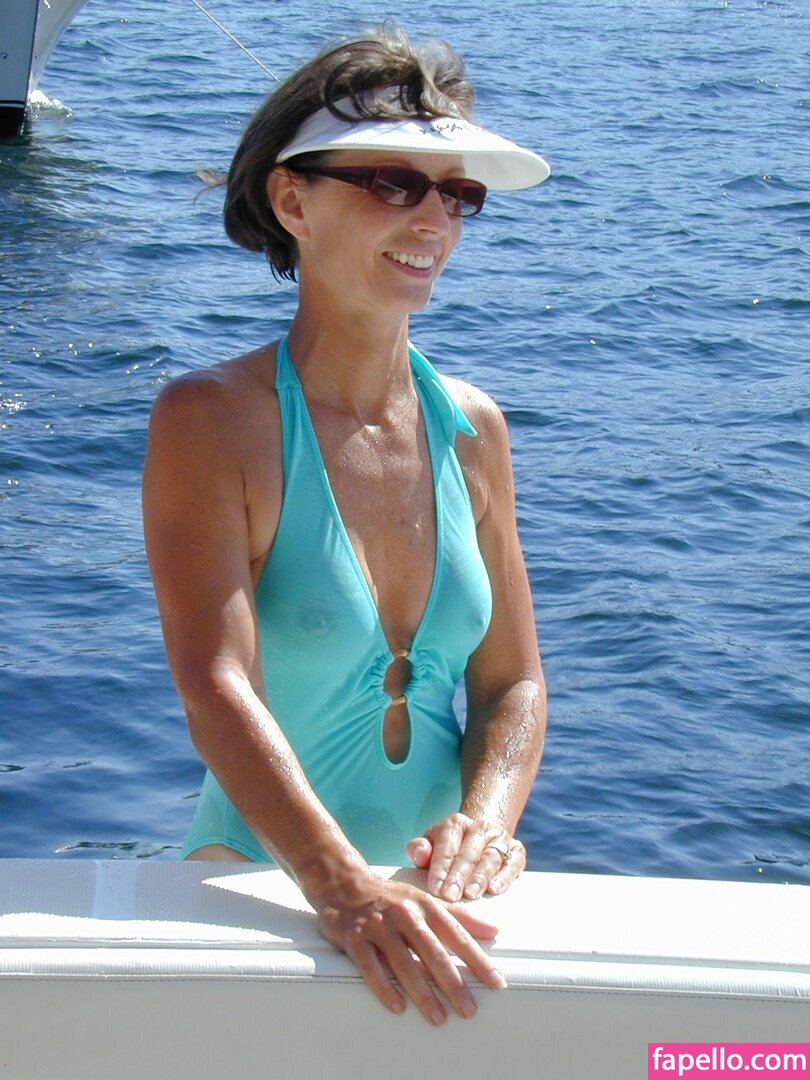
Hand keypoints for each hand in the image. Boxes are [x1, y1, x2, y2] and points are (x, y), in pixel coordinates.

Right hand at [315, 869, 506, 1024]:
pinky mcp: (354, 937)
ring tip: (438, 1018)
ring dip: (421, 992)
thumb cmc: (392, 898)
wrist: (343, 882)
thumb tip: (494, 931)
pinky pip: (370, 966)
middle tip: (469, 1010)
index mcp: (425, 906)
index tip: (497, 983)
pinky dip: (384, 987)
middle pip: (432, 952)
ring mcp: (378, 926)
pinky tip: (397, 1006)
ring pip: (403, 962)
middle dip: (452, 983)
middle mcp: (404, 915)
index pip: (457, 935)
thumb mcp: (426, 901)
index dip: (478, 960)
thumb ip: (460, 918)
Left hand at [406, 814, 525, 901]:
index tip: (435, 888)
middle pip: (468, 853)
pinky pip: (513, 863)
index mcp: (455, 824)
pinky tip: (495, 889)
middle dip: (459, 876)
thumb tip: (420, 853)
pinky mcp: (516, 850)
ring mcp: (499, 838)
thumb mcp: (430, 844)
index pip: (447, 846)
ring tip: (471, 894)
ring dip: (480, 877)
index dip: (440, 867)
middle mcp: (479, 827)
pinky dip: (505, 876)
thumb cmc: (448, 848)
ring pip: (490, 858)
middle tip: (450, 896)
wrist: (479, 837)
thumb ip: (418, 849)